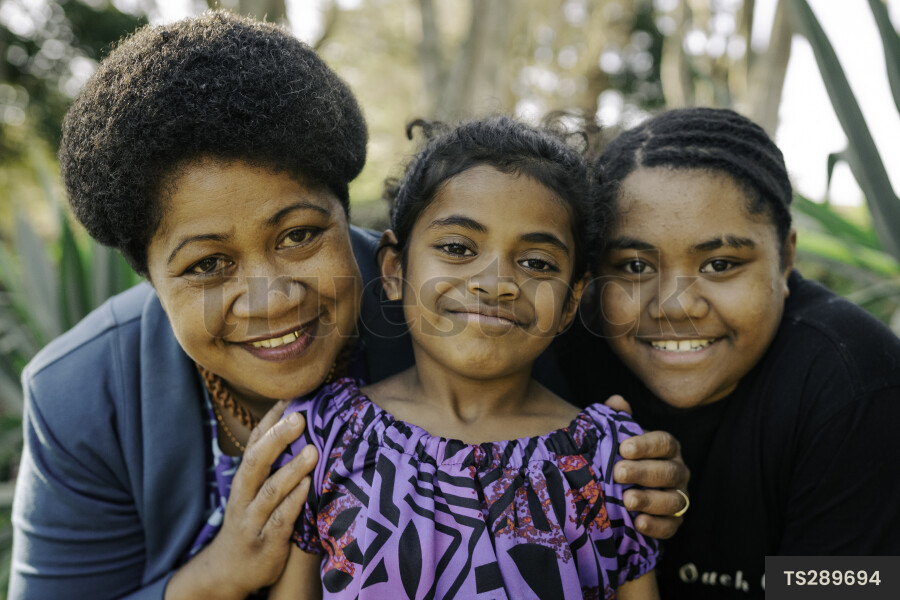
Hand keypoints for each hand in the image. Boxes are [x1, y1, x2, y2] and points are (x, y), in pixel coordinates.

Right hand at [166, 400, 318, 599]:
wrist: (229, 570)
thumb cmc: (252, 520)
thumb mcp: (256, 491)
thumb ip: (274, 464)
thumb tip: (299, 426)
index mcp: (244, 479)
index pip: (254, 443)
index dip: (270, 420)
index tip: (290, 398)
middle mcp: (244, 496)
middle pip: (256, 462)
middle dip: (277, 438)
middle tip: (300, 418)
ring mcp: (253, 521)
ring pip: (269, 492)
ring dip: (291, 470)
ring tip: (313, 451)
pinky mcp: (266, 544)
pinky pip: (280, 520)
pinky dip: (294, 502)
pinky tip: (309, 487)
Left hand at [605, 395, 690, 540]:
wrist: (614, 485)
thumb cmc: (617, 456)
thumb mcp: (614, 436)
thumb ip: (615, 418)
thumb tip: (616, 401)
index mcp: (666, 447)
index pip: (664, 442)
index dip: (646, 445)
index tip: (624, 448)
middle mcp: (677, 471)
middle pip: (668, 472)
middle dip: (643, 473)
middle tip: (618, 473)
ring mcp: (678, 497)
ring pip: (673, 500)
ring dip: (650, 501)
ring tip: (627, 500)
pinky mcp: (673, 521)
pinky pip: (671, 526)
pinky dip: (656, 526)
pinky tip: (638, 523)